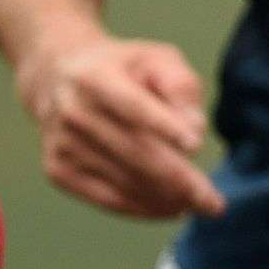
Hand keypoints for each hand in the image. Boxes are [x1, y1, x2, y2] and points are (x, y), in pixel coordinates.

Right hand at [19, 31, 223, 217]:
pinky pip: (108, 200)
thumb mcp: (156, 59)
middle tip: (214, 202)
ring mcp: (62, 144)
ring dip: (166, 199)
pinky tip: (169, 208)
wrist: (55, 79)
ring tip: (199, 205)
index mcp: (95, 77)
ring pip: (124, 182)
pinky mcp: (58, 171)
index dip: (163, 125)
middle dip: (179, 180)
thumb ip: (181, 86)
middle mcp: (72, 112)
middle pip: (134, 152)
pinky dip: (143, 209)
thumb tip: (194, 130)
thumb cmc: (122, 69)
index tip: (195, 144)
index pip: (132, 105)